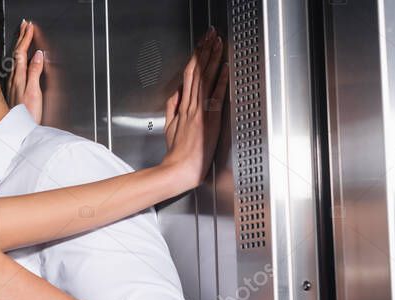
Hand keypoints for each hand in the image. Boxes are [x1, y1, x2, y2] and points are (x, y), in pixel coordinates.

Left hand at [7, 19, 45, 123]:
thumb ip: (35, 72)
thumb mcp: (34, 92)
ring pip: (14, 60)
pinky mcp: (13, 90)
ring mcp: (12, 85)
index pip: (22, 53)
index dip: (26, 39)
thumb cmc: (27, 114)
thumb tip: (38, 54)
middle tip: (25, 25)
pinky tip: (20, 60)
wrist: (19, 131)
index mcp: (19, 77)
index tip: (30, 27)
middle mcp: (13, 79)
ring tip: (22, 37)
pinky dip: (19, 58)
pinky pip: (15, 68)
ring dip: (19, 46)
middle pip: (16, 54)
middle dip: (21, 38)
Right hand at [161, 27, 228, 186]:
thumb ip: (172, 108)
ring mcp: (199, 111)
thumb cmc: (176, 153)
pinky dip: (220, 80)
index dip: (195, 57)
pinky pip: (215, 96)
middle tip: (210, 34)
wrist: (178, 169)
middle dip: (204, 50)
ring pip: (205, 79)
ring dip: (212, 59)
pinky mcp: (208, 119)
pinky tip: (224, 68)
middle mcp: (190, 105)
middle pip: (197, 71)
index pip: (188, 75)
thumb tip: (175, 92)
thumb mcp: (169, 127)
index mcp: (182, 106)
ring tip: (217, 43)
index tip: (201, 44)